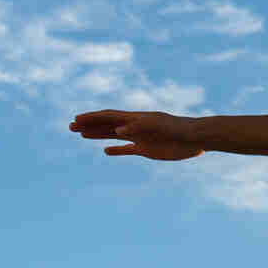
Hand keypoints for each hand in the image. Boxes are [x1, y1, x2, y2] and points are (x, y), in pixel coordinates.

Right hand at [69, 109, 204, 160]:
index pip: (109, 116)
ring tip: (81, 135)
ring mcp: (141, 137)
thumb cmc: (179, 130)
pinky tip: (106, 151)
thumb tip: (118, 130)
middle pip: (107, 124)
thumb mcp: (158, 127)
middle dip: (89, 125)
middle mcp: (135, 126)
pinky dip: (117, 150)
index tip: (76, 119)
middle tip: (70, 127)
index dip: (92, 118)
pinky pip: (128, 149)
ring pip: (114, 135)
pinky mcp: (148, 149)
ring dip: (98, 135)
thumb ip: (138, 127)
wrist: (196, 139)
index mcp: (136, 118)